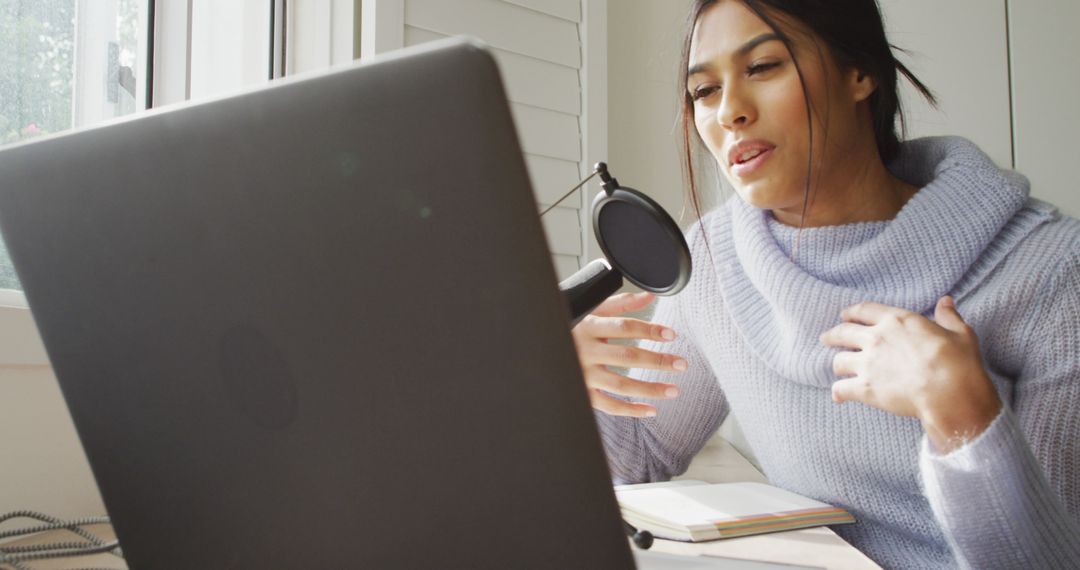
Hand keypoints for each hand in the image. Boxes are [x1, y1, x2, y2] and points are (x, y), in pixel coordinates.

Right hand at [571, 292, 686, 417]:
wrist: (543, 343)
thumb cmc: (572, 325)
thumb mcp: (592, 310)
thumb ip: (621, 304)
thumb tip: (649, 296)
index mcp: (589, 327)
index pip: (625, 328)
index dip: (649, 330)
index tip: (671, 335)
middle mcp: (586, 352)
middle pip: (627, 357)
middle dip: (657, 361)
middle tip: (681, 364)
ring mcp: (584, 375)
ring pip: (621, 385)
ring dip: (650, 389)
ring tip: (673, 390)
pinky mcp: (583, 392)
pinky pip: (609, 405)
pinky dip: (630, 410)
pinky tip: (650, 410)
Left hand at [820, 296, 1001, 452]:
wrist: (950, 393)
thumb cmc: (958, 362)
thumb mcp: (960, 333)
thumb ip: (949, 316)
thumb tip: (945, 301)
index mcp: (896, 321)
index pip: (864, 310)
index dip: (851, 312)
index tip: (845, 315)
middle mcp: (876, 338)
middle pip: (843, 332)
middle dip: (833, 335)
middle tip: (826, 338)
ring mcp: (867, 363)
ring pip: (839, 361)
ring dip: (838, 364)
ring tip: (838, 368)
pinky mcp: (865, 388)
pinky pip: (841, 388)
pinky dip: (838, 392)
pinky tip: (838, 396)